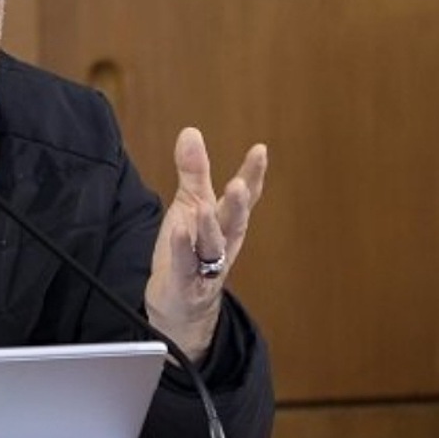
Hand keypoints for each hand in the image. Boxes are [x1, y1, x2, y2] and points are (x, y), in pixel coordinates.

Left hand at [145, 127, 267, 362]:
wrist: (180, 305)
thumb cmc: (189, 251)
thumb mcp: (190, 206)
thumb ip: (194, 172)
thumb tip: (191, 132)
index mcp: (226, 223)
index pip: (244, 198)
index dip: (254, 176)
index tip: (260, 151)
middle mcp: (222, 244)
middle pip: (234, 222)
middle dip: (239, 204)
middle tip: (241, 184)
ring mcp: (206, 266)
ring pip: (213, 246)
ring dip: (210, 227)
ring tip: (204, 206)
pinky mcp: (185, 283)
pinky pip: (185, 266)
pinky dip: (182, 248)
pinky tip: (178, 230)